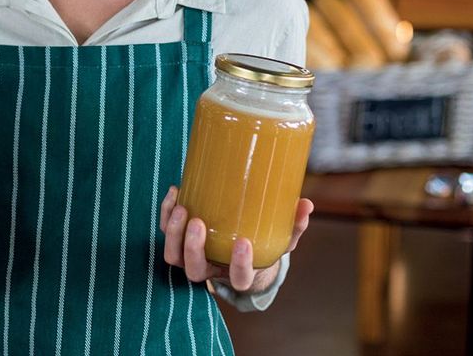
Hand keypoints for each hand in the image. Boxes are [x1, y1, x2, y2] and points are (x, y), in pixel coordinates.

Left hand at [159, 185, 312, 292]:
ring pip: (173, 257)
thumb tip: (307, 204)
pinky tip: (175, 192)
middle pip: (194, 270)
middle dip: (192, 247)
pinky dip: (166, 214)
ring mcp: (192, 257)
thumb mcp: (280, 239)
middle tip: (198, 222)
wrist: (239, 248)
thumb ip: (293, 226)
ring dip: (173, 233)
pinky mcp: (179, 240)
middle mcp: (212, 269)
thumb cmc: (261, 245)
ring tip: (182, 207)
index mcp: (238, 274)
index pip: (239, 279)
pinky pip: (166, 232)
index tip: (244, 243)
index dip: (239, 266)